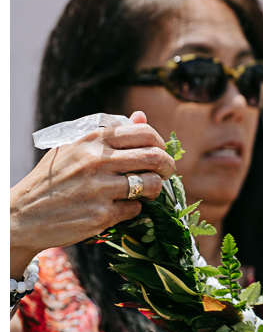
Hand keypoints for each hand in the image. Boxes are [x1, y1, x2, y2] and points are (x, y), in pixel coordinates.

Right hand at [10, 110, 175, 277]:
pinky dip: (134, 209)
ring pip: (151, 185)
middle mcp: (97, 160)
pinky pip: (136, 209)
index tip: (160, 152)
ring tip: (148, 192)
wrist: (25, 214)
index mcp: (91, 138)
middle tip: (166, 173)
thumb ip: (109, 132)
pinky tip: (121, 208)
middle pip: (155, 157)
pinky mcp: (102, 214)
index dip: (159, 144)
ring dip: (155, 189)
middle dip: (168, 166)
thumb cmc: (54, 178)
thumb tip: (142, 116)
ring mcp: (100, 188)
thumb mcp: (74, 147)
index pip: (143, 133)